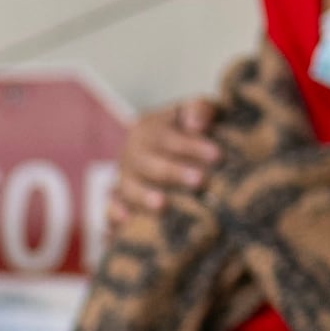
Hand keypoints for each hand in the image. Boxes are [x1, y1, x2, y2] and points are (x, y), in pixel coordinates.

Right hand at [110, 98, 219, 232]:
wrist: (168, 154)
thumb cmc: (193, 133)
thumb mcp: (198, 114)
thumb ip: (201, 110)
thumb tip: (197, 123)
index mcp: (149, 128)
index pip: (168, 136)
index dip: (191, 146)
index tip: (217, 155)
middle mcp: (132, 153)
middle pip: (148, 163)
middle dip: (173, 172)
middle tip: (199, 181)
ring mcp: (124, 178)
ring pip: (128, 187)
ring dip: (144, 196)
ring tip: (163, 205)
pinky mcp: (120, 200)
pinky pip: (112, 207)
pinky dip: (115, 212)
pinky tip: (125, 220)